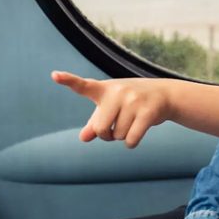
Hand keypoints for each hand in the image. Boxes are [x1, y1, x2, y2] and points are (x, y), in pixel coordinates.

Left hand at [52, 71, 171, 147]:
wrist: (165, 95)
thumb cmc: (132, 101)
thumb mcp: (111, 108)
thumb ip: (95, 123)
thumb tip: (83, 138)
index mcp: (104, 89)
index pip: (83, 86)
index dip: (68, 80)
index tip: (54, 75)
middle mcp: (118, 91)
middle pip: (101, 129)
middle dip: (107, 135)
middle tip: (116, 127)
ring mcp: (133, 100)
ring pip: (118, 136)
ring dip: (123, 137)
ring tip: (132, 122)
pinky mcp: (147, 112)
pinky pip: (130, 140)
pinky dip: (131, 143)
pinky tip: (138, 132)